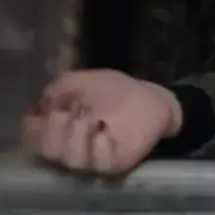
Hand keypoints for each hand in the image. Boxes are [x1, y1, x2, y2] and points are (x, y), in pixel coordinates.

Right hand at [22, 69, 181, 174]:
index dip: (35, 128)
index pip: (34, 140)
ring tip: (90, 119)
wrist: (149, 96)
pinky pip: (102, 165)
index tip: (49, 110)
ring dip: (77, 138)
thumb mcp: (83, 81)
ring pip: (73, 161)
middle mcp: (74, 149)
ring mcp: (95, 158)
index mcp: (60, 132)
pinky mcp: (118, 162)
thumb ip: (60, 87)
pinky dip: (100, 148)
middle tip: (68, 113)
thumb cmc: (114, 90)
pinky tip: (104, 131)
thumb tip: (43, 102)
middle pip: (51, 152)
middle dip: (55, 131)